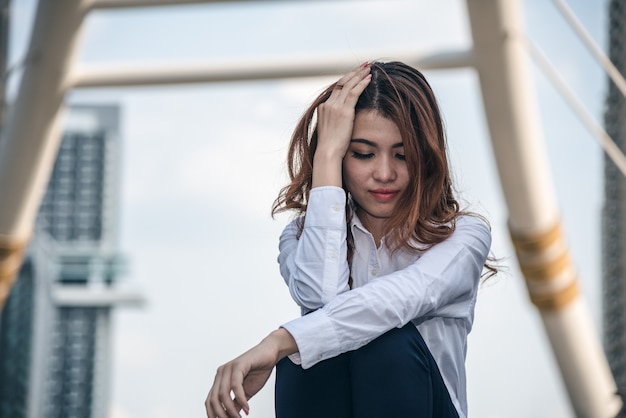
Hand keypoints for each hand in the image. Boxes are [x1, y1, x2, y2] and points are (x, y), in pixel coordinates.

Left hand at [205, 329, 296, 417]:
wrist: (271, 353)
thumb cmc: (258, 370)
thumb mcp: (246, 392)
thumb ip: (236, 403)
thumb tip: (230, 417)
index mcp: (220, 379)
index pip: (210, 401)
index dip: (213, 414)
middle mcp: (221, 373)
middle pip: (213, 399)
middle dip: (221, 415)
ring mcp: (228, 368)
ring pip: (223, 394)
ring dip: (230, 410)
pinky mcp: (238, 365)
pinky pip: (235, 386)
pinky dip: (241, 399)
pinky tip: (247, 408)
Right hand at [312, 63, 371, 187]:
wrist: (327, 153)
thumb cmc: (330, 148)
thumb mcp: (331, 131)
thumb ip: (336, 122)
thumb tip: (344, 123)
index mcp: (324, 108)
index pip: (336, 89)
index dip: (347, 80)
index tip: (355, 74)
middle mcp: (328, 104)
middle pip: (341, 83)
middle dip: (353, 73)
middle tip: (364, 65)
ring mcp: (335, 106)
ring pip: (348, 84)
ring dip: (359, 74)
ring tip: (369, 67)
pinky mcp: (344, 111)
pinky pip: (354, 92)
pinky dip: (362, 83)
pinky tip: (370, 78)